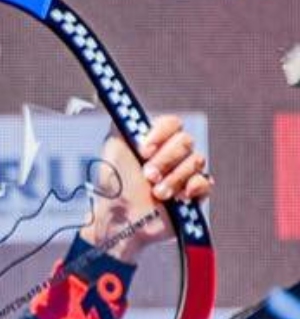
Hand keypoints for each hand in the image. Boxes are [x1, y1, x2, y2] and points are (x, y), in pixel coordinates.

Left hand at [80, 116, 210, 261]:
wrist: (120, 220)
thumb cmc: (113, 187)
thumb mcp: (112, 150)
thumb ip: (121, 124)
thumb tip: (114, 98)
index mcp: (155, 141)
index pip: (172, 123)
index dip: (161, 134)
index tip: (143, 151)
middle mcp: (172, 155)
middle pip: (186, 141)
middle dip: (165, 160)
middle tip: (147, 176)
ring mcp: (185, 174)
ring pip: (197, 161)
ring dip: (173, 178)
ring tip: (156, 193)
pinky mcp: (194, 194)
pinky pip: (206, 182)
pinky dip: (191, 188)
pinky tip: (177, 198)